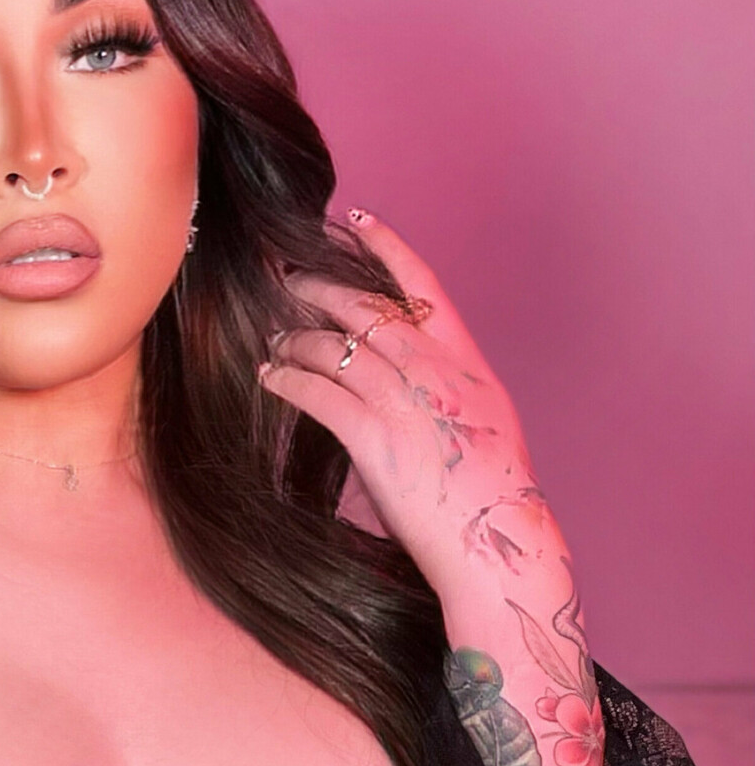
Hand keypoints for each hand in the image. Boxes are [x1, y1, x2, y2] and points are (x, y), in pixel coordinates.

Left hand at [258, 210, 555, 601]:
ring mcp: (406, 401)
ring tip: (274, 339)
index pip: (423, 285)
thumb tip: (414, 379)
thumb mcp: (483, 426)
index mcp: (467, 363)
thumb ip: (450, 391)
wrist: (494, 546)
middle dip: (321, 287)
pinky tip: (270, 378)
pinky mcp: (376, 437)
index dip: (385, 246)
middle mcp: (437, 371)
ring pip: (337, 345)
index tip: (356, 219)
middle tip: (289, 281)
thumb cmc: (487, 498)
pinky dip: (288, 379)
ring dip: (297, 338)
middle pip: (368, 307)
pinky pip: (318, 392)